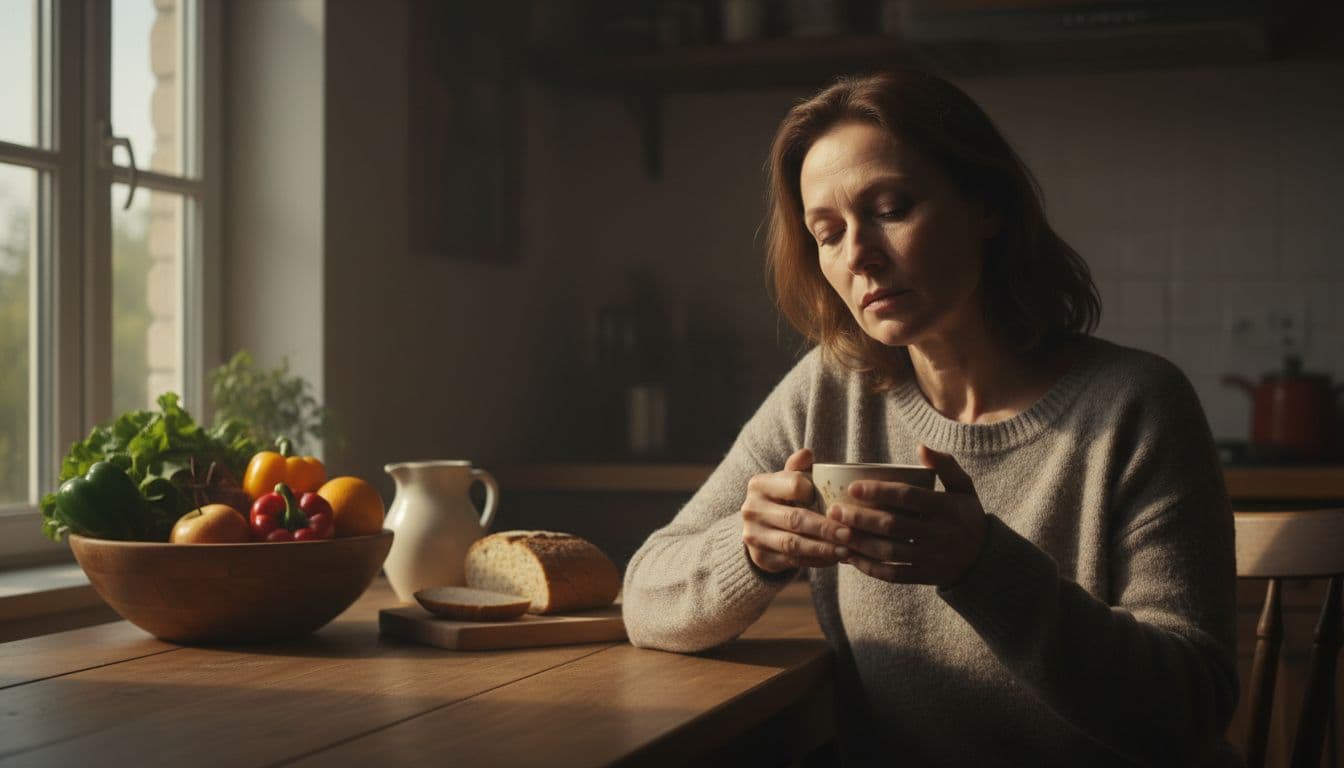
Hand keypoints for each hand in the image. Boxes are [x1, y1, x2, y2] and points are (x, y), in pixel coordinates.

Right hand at [741, 448, 851, 573]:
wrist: (758, 529)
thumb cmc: (781, 499)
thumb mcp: (786, 480)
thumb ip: (797, 468)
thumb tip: (807, 453)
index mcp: (759, 485)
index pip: (793, 485)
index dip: (815, 492)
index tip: (835, 500)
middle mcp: (752, 510)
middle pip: (794, 518)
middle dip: (825, 528)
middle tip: (849, 533)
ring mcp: (754, 536)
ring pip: (793, 544)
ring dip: (822, 548)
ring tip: (845, 550)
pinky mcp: (761, 558)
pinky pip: (792, 561)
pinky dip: (815, 561)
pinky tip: (833, 559)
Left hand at [825, 445, 986, 585]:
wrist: (985, 558)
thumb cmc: (966, 515)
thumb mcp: (964, 487)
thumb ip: (945, 465)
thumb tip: (920, 447)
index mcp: (948, 508)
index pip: (908, 497)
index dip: (879, 491)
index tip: (852, 487)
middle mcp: (940, 534)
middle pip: (893, 525)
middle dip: (860, 517)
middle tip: (834, 510)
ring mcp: (933, 558)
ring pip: (889, 551)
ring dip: (859, 542)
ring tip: (836, 532)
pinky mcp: (925, 577)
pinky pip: (893, 574)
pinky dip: (869, 567)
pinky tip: (850, 557)